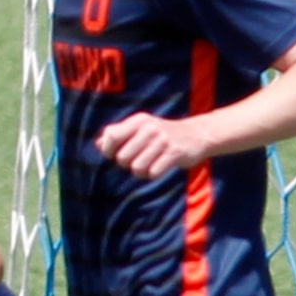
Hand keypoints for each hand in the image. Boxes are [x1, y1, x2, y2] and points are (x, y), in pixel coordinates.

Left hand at [95, 111, 212, 178]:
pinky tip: (160, 167)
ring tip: (149, 165)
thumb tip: (97, 143)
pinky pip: (153, 173)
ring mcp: (163, 140)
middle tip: (138, 160)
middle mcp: (150, 128)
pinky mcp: (175, 153)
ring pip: (137, 168)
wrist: (197, 134)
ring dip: (141, 172)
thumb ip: (118, 133)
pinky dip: (153, 174)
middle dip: (127, 164)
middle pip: (122, 158)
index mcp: (138, 120)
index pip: (111, 136)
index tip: (115, 154)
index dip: (108, 150)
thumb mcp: (141, 127)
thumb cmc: (162, 134)